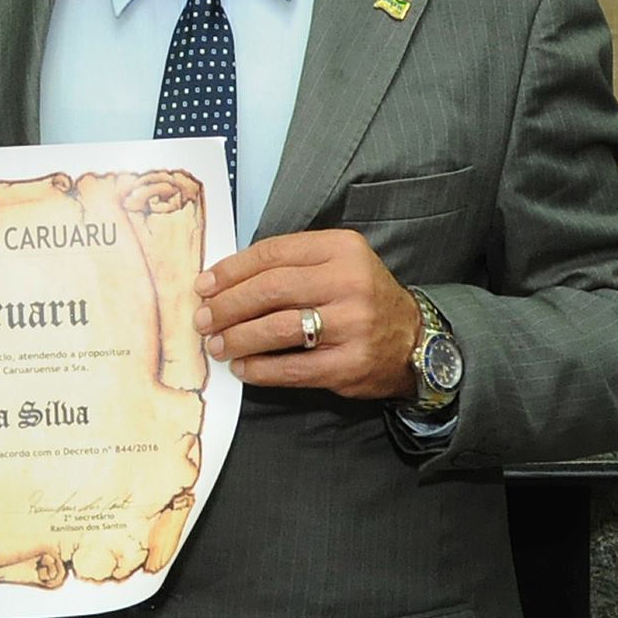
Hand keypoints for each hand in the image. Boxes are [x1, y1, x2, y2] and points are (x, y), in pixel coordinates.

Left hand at [194, 229, 421, 400]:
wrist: (414, 340)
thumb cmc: (360, 298)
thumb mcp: (335, 264)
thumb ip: (288, 265)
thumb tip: (221, 282)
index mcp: (342, 248)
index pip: (273, 253)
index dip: (231, 270)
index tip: (203, 286)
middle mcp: (350, 282)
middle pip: (271, 289)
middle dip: (227, 306)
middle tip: (202, 319)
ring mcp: (353, 324)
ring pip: (277, 329)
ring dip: (238, 338)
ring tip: (217, 345)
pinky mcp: (351, 364)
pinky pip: (292, 368)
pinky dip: (260, 369)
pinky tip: (242, 368)